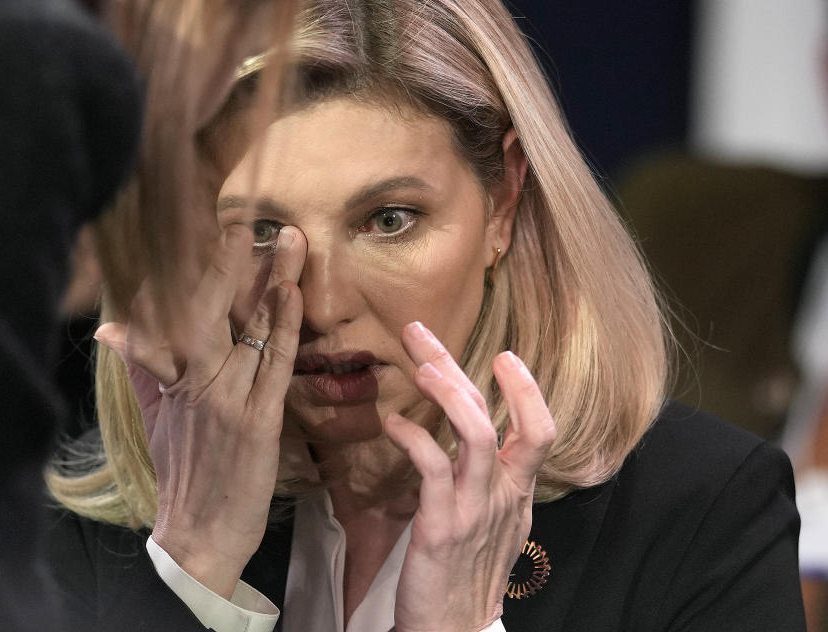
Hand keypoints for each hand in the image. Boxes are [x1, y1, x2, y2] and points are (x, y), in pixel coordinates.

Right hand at [95, 224, 306, 597]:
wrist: (198, 534)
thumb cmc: (180, 474)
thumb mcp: (154, 418)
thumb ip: (142, 368)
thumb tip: (115, 328)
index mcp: (173, 375)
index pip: (184, 310)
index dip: (203, 271)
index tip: (219, 231)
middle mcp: (196, 378)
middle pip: (215, 309)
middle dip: (233, 262)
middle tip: (250, 220)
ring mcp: (228, 397)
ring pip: (250, 329)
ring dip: (273, 282)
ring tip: (290, 241)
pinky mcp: (258, 419)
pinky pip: (273, 365)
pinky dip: (283, 328)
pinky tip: (293, 296)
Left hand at [385, 321, 555, 631]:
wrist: (455, 628)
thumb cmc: (469, 572)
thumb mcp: (497, 522)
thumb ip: (495, 478)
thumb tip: (482, 435)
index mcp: (518, 490)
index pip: (541, 429)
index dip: (528, 389)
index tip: (504, 354)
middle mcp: (503, 494)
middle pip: (494, 416)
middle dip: (457, 366)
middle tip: (420, 332)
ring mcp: (475, 509)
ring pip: (475, 434)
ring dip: (446, 393)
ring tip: (418, 366)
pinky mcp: (442, 525)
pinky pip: (434, 469)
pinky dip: (414, 437)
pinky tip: (393, 423)